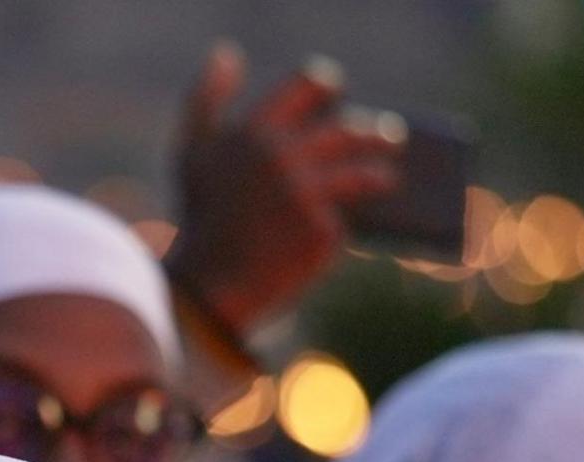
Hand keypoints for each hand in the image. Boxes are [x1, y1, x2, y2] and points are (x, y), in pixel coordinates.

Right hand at [167, 43, 403, 334]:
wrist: (208, 286)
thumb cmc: (202, 216)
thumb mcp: (193, 152)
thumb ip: (206, 98)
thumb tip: (226, 52)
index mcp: (254, 133)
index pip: (310, 84)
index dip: (327, 86)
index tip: (335, 94)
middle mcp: (282, 158)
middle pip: (348, 130)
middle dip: (374, 132)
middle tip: (389, 136)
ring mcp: (305, 195)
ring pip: (366, 172)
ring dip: (383, 171)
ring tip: (390, 178)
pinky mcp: (323, 231)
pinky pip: (353, 218)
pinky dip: (357, 219)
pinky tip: (361, 225)